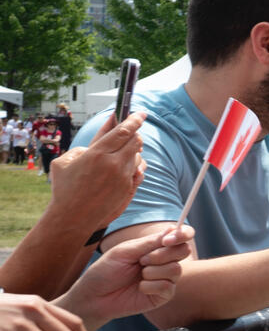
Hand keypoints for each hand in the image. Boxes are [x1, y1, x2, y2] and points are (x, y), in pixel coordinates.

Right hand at [49, 111, 146, 230]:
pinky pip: (139, 171)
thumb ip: (83, 148)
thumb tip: (102, 141)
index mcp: (97, 154)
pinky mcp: (128, 188)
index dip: (134, 120)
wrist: (73, 217)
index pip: (123, 131)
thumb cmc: (65, 188)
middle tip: (131, 130)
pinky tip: (128, 165)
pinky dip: (135, 165)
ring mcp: (123, 178)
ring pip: (139, 156)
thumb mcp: (64, 162)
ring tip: (124, 150)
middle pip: (136, 141)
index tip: (141, 113)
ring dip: (134, 150)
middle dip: (135, 134)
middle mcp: (114, 164)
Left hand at [55, 226, 193, 330]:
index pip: (183, 235)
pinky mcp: (164, 295)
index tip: (168, 240)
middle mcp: (165, 261)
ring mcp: (166, 278)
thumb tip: (172, 228)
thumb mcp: (126, 251)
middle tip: (142, 260)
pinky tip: (139, 288)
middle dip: (162, 255)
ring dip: (153, 271)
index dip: (182, 234)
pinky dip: (150, 286)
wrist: (94, 296)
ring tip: (138, 275)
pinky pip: (168, 287)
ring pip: (176, 269)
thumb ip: (150, 242)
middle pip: (183, 251)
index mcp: (157, 246)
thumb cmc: (106, 270)